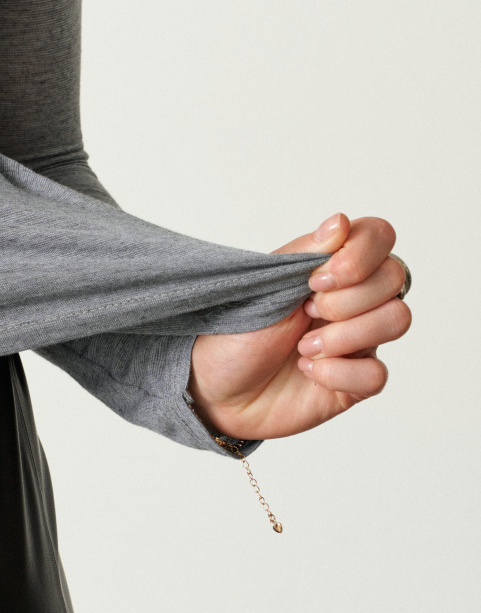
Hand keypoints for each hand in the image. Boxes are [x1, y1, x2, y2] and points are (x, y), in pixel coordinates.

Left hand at [186, 213, 411, 440]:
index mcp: (331, 268)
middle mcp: (354, 300)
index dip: (361, 255)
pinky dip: (338, 373)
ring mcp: (359, 340)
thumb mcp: (263, 287)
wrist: (216, 390)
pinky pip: (377, 374)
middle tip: (306, 312)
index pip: (379, 237)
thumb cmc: (235, 335)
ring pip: (397, 320)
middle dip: (348, 297)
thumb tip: (341, 222)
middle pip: (395, 277)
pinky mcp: (355, 381)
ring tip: (303, 347)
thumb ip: (306, 254)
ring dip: (346, 335)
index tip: (318, 279)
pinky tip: (308, 371)